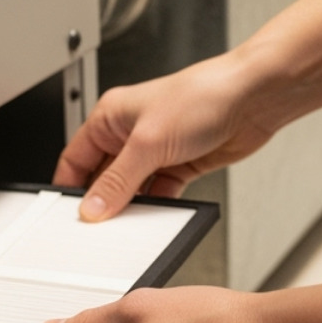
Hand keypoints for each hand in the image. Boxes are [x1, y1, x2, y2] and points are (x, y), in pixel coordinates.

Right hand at [53, 54, 280, 220]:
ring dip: (132, 207)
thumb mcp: (148, 142)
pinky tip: (156, 216)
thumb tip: (93, 206)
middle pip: (104, 177)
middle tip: (98, 228)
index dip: (70, 187)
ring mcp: (158, 150)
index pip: (75, 158)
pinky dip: (158, 207)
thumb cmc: (202, 95)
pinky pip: (161, 193)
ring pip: (133, 189)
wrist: (253, 98)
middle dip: (102, 202)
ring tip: (128, 225)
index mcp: (111, 117)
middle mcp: (131, 133)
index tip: (68, 214)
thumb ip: (118, 180)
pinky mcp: (182, 164)